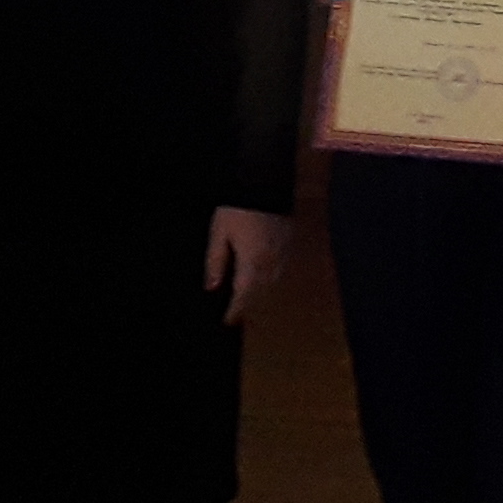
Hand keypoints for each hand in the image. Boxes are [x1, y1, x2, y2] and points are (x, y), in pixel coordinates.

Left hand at [204, 207, 291, 324]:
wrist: (266, 181)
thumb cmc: (238, 207)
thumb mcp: (219, 233)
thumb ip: (215, 262)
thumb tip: (212, 287)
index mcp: (251, 262)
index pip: (243, 295)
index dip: (235, 310)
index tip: (228, 321)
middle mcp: (270, 263)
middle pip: (260, 292)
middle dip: (248, 303)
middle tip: (236, 311)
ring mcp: (284, 253)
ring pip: (272, 282)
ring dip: (260, 292)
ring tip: (249, 296)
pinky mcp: (290, 242)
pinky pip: (281, 268)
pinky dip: (270, 276)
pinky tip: (263, 274)